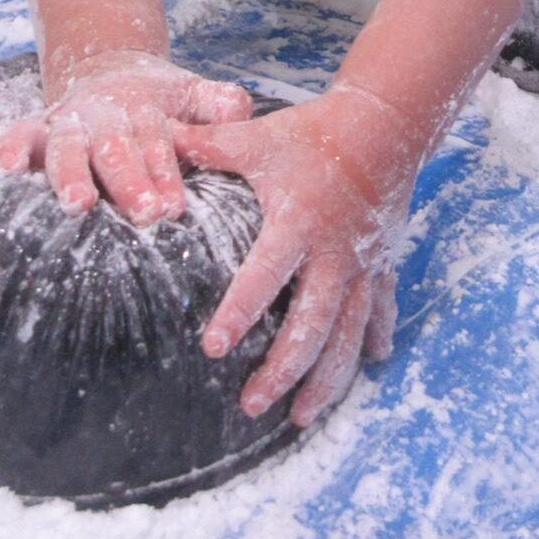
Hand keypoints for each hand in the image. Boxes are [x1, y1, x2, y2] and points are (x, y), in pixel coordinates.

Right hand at [0, 53, 254, 224]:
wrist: (111, 72)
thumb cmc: (159, 100)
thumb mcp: (192, 94)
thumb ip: (217, 103)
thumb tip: (238, 108)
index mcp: (145, 107)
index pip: (157, 142)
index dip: (165, 173)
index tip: (175, 207)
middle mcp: (104, 114)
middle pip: (116, 148)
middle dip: (129, 182)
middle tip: (144, 214)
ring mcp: (69, 121)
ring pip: (68, 147)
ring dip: (70, 174)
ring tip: (78, 203)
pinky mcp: (39, 129)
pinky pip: (19, 133)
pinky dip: (10, 147)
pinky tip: (4, 168)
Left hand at [171, 86, 413, 427]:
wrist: (384, 121)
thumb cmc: (312, 131)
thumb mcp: (257, 137)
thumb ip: (205, 146)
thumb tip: (154, 140)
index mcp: (298, 221)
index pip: (265, 275)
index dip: (240, 312)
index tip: (214, 348)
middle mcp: (334, 251)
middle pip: (311, 323)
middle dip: (282, 369)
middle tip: (251, 404)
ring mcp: (364, 261)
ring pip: (347, 332)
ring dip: (326, 377)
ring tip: (301, 417)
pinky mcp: (383, 261)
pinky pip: (381, 308)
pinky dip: (377, 337)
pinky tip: (373, 365)